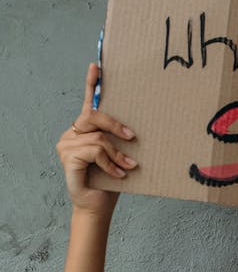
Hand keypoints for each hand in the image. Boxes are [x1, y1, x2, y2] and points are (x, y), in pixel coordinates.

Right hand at [56, 63, 137, 216]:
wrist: (97, 206)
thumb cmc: (110, 180)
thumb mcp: (118, 155)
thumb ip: (120, 139)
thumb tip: (138, 127)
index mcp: (85, 130)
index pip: (88, 103)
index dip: (91, 84)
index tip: (97, 66)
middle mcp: (72, 133)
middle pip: (93, 116)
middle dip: (115, 124)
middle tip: (132, 136)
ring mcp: (66, 145)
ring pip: (98, 138)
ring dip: (117, 153)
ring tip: (129, 166)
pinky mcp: (67, 158)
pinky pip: (94, 152)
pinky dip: (110, 163)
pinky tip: (119, 174)